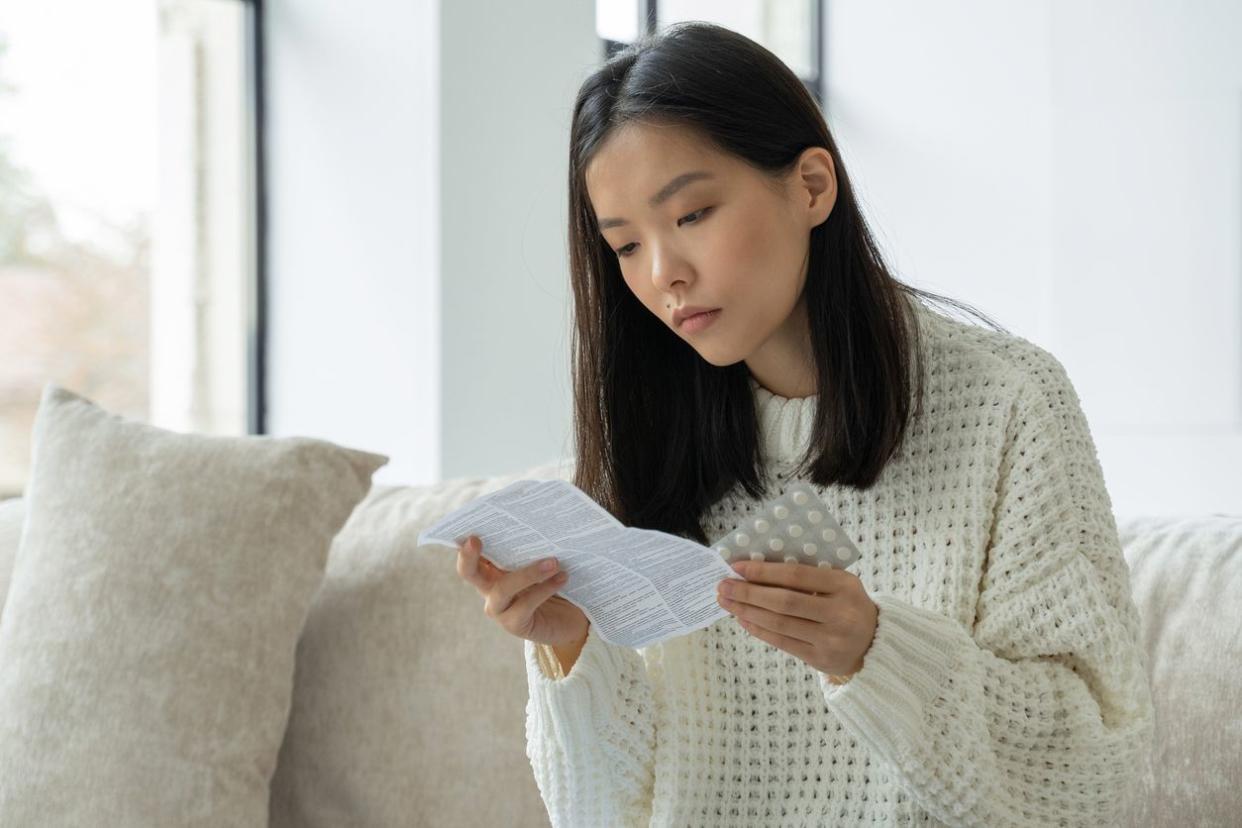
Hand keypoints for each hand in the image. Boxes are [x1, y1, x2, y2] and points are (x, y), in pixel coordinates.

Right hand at [456, 535, 589, 649]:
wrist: (569, 617)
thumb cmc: (551, 581)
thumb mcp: (539, 561)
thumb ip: (530, 548)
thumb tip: (538, 524)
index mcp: (491, 569)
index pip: (471, 553)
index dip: (464, 544)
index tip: (467, 530)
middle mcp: (488, 588)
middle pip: (468, 573)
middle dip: (468, 556)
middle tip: (474, 540)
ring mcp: (499, 609)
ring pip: (502, 589)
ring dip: (528, 573)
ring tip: (554, 561)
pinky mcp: (515, 624)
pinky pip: (526, 605)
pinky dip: (545, 589)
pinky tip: (562, 578)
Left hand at [717, 560, 877, 681]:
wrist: (876, 643)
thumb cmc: (848, 605)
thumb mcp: (839, 583)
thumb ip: (808, 576)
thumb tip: (758, 570)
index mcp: (843, 585)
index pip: (796, 576)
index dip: (763, 571)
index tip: (737, 567)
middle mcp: (838, 613)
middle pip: (783, 601)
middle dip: (748, 593)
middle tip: (723, 586)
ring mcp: (830, 639)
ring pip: (779, 624)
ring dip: (747, 612)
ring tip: (727, 602)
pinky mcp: (820, 659)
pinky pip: (782, 643)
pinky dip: (759, 630)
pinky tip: (743, 620)